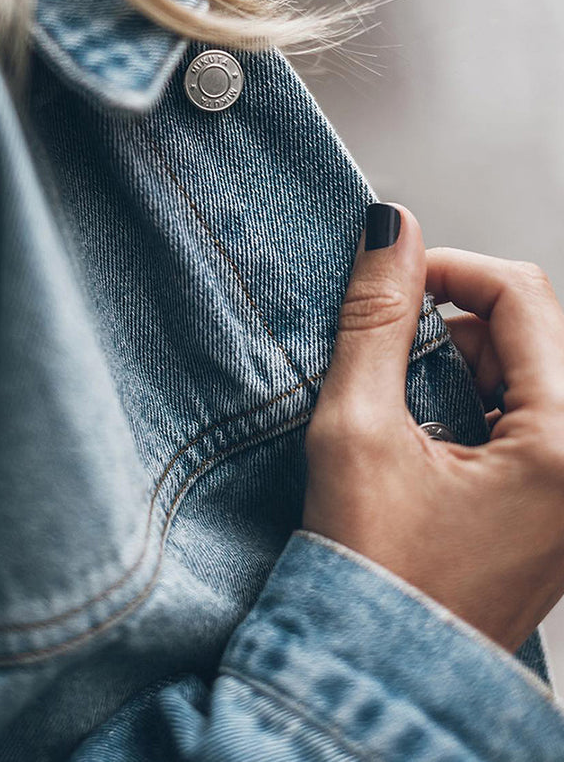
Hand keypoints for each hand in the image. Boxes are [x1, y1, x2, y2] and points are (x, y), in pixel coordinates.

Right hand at [302, 202, 563, 654]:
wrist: (378, 672)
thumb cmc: (372, 573)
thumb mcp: (359, 428)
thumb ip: (378, 318)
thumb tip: (394, 230)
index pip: (522, 296)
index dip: (450, 267)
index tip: (394, 275)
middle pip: (534, 330)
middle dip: (457, 324)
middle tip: (392, 358)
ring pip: (533, 368)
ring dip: (466, 363)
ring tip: (409, 410)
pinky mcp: (559, 503)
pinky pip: (534, 414)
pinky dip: (480, 402)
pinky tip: (433, 435)